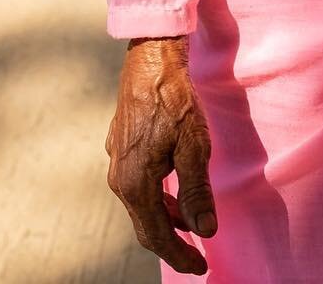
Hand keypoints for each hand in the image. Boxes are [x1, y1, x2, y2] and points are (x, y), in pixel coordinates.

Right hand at [105, 35, 216, 275]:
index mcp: (136, 185)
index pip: (157, 235)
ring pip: (141, 204)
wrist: (150, 60)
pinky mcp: (120, 147)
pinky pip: (138, 184)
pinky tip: (173, 191)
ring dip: (165, 218)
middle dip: (172, 243)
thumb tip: (205, 230)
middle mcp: (120, 179)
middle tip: (197, 256)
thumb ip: (196, 191)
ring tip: (190, 225)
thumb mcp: (194, 146)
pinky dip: (157, 197)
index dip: (179, 255)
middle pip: (146, 224)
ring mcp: (117, 162)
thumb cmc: (175, 101)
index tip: (201, 267)